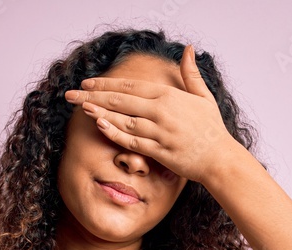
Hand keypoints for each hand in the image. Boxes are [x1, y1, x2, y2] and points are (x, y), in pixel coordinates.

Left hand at [63, 44, 238, 185]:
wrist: (220, 158)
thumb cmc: (211, 128)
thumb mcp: (203, 96)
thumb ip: (191, 73)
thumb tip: (188, 49)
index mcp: (169, 95)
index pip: (130, 86)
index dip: (106, 84)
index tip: (87, 83)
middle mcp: (161, 111)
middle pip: (120, 100)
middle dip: (93, 96)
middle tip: (71, 94)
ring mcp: (159, 131)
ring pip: (123, 120)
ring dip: (100, 112)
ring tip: (81, 107)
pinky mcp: (159, 151)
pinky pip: (132, 141)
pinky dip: (114, 133)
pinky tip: (99, 126)